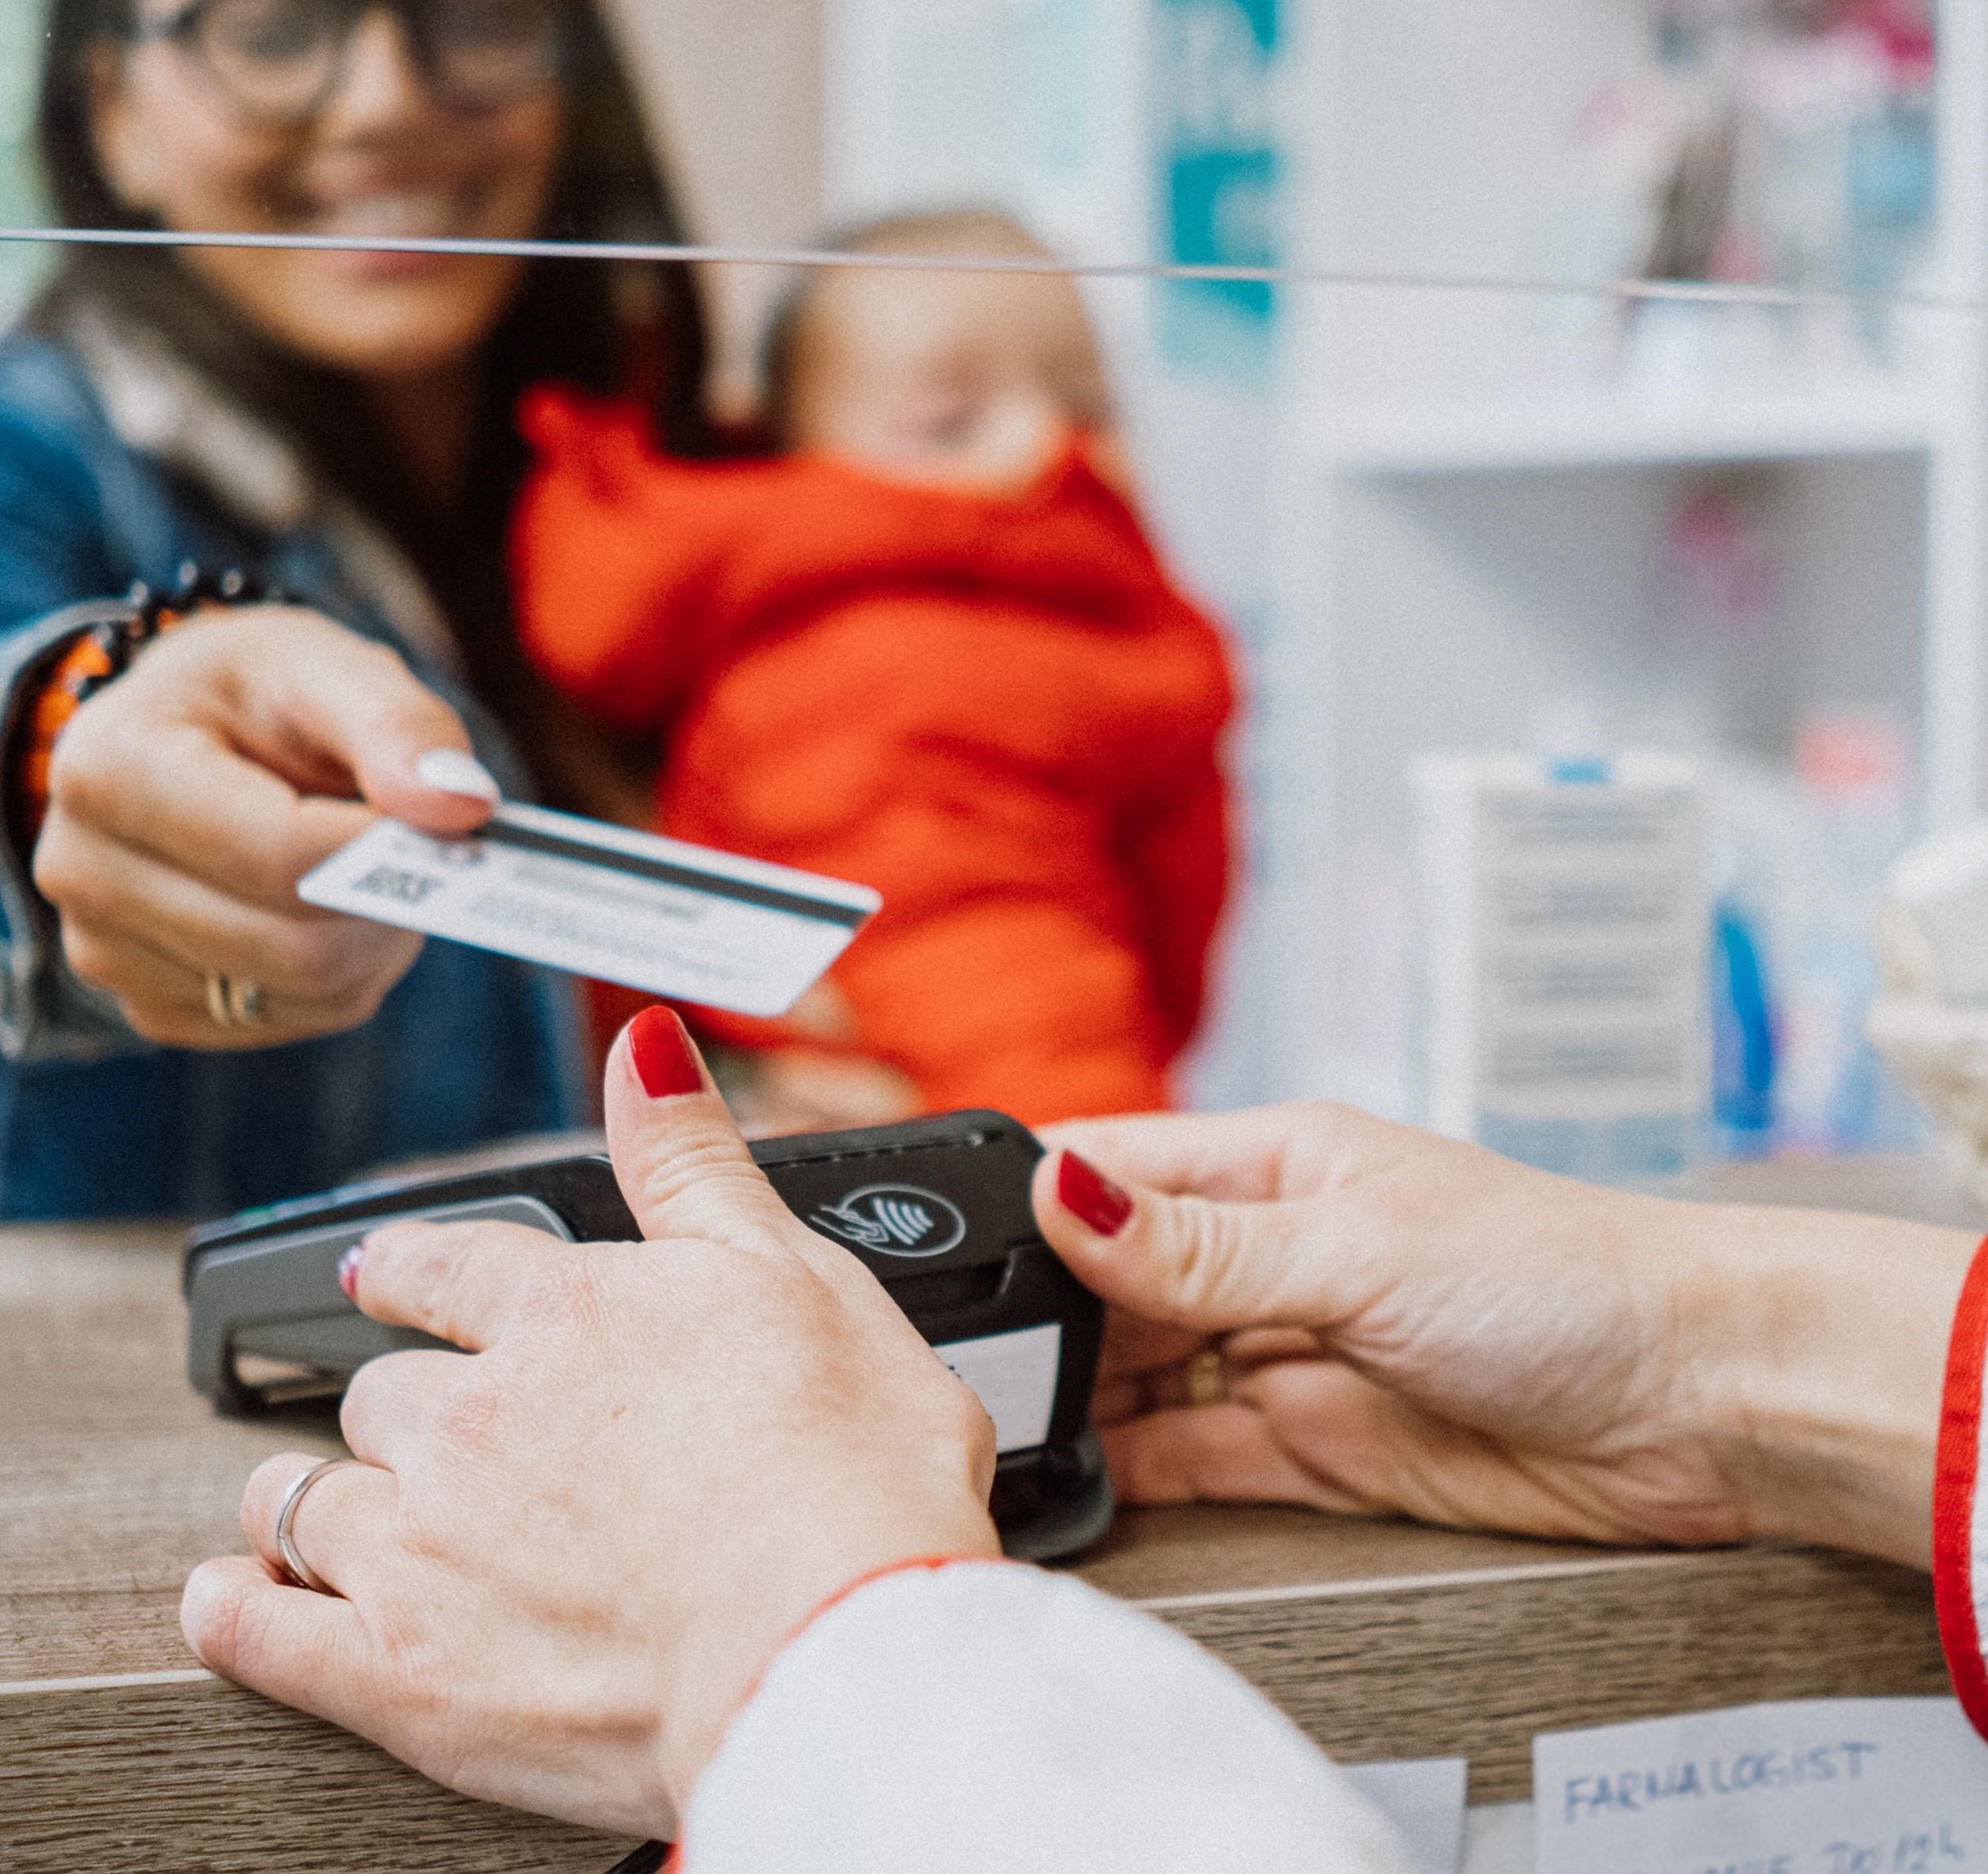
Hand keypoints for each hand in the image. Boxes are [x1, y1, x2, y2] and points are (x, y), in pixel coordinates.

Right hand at [32, 605, 496, 1047]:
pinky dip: (342, 972)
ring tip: (371, 862)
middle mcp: (83, 872)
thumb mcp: (325, 664)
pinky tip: (327, 905)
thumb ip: (398, 726)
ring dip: (376, 937)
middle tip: (426, 843)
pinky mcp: (149, 1007)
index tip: (452, 819)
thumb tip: (462, 807)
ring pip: (306, 992)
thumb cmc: (254, 693)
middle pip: (295, 944)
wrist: (184, 734)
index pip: (279, 854)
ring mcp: (105, 954)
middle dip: (390, 900)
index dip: (385, 848)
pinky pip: (290, 1019)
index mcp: (110, 767)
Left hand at [179, 1008, 1000, 1837]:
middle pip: (377, 1393)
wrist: (834, 1652)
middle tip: (427, 1437)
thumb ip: (691, 1158)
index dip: (408, 1271)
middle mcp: (470, 1418)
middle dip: (399, 1411)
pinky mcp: (399, 1676)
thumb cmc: (846, 1472)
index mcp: (561, 1314)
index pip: (441, 1269)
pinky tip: (229, 1602)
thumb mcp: (795, 1272)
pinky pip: (265, 1635)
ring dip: (310, 1500)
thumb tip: (644, 1043)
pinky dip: (235, 1614)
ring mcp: (422, 1547)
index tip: (385, 1276)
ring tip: (321, 1514)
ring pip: (304, 1498)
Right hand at [1034, 1102, 1972, 1568]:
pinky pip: (1198, 1455)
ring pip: (1145, 1372)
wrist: (1702, 1402)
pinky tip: (1080, 1482)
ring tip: (1007, 1426)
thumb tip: (1058, 1192)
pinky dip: (1137, 1471)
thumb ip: (1198, 1245)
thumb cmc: (1560, 1274)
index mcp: (1271, 1160)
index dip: (1027, 1199)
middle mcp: (1267, 1249)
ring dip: (1082, 1399)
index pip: (1111, 1164)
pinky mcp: (1318, 1444)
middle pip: (1112, 1278)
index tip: (940, 1243)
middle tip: (969, 1362)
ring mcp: (1290, 1349)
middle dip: (1044, 1315)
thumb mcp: (1355, 1246)